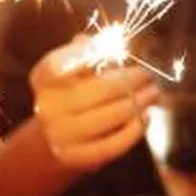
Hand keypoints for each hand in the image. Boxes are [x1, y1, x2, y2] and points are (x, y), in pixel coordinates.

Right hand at [30, 38, 157, 172]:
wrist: (56, 139)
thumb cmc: (72, 94)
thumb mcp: (74, 70)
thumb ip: (89, 52)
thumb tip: (113, 38)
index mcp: (43, 80)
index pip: (60, 64)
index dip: (88, 54)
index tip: (117, 48)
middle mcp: (46, 107)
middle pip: (97, 90)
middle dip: (130, 81)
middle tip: (147, 76)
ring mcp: (60, 135)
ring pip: (109, 117)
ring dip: (138, 104)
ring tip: (153, 94)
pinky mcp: (75, 157)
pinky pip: (111, 144)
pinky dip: (133, 131)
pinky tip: (145, 118)